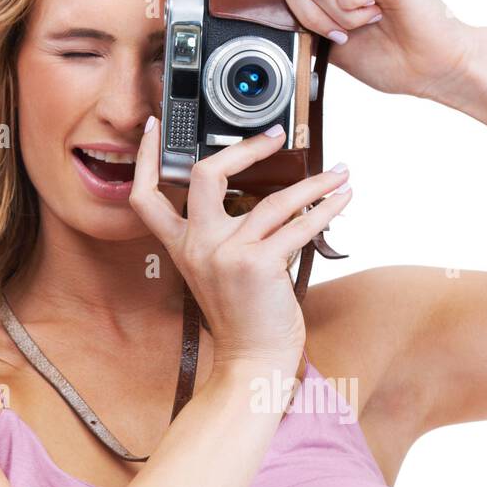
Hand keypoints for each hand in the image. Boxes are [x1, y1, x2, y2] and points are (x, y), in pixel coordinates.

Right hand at [128, 118, 352, 368]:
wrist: (253, 361)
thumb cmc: (244, 318)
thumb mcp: (218, 272)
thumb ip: (225, 236)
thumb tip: (265, 195)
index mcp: (182, 246)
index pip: (147, 196)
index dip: (144, 156)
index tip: (154, 126)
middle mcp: (198, 246)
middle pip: (206, 175)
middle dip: (245, 148)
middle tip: (276, 135)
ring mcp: (227, 254)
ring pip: (274, 200)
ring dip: (314, 184)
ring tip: (338, 175)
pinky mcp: (258, 265)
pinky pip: (298, 226)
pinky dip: (326, 210)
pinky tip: (342, 200)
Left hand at [190, 0, 478, 103]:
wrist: (434, 66)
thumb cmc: (392, 60)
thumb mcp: (331, 50)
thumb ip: (302, 32)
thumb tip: (272, 30)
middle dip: (302, 13)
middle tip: (333, 36)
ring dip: (330, 14)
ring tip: (360, 27)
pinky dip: (352, 4)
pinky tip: (375, 13)